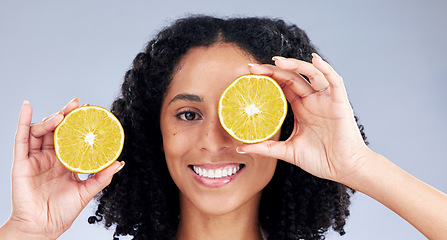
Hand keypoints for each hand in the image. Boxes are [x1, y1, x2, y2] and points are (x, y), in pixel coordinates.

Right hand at [4, 99, 123, 239]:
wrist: (43, 227)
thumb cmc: (62, 212)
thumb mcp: (86, 192)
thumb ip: (101, 177)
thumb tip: (119, 163)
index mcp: (66, 162)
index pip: (72, 137)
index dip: (79, 123)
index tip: (90, 111)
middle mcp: (51, 157)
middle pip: (56, 130)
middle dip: (66, 115)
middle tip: (76, 105)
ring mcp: (35, 159)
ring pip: (40, 131)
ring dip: (50, 119)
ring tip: (61, 115)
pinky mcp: (22, 163)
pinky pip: (21, 139)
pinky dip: (23, 121)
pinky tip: (27, 108)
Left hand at [238, 54, 371, 183]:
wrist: (343, 169)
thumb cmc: (320, 160)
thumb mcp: (288, 151)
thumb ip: (266, 148)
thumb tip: (241, 148)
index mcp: (300, 108)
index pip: (281, 86)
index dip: (266, 78)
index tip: (248, 75)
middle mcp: (312, 100)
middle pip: (291, 77)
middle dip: (272, 70)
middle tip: (252, 67)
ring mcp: (325, 100)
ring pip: (310, 74)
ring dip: (295, 65)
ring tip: (277, 61)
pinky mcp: (339, 102)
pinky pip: (334, 81)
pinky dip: (326, 68)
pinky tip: (314, 60)